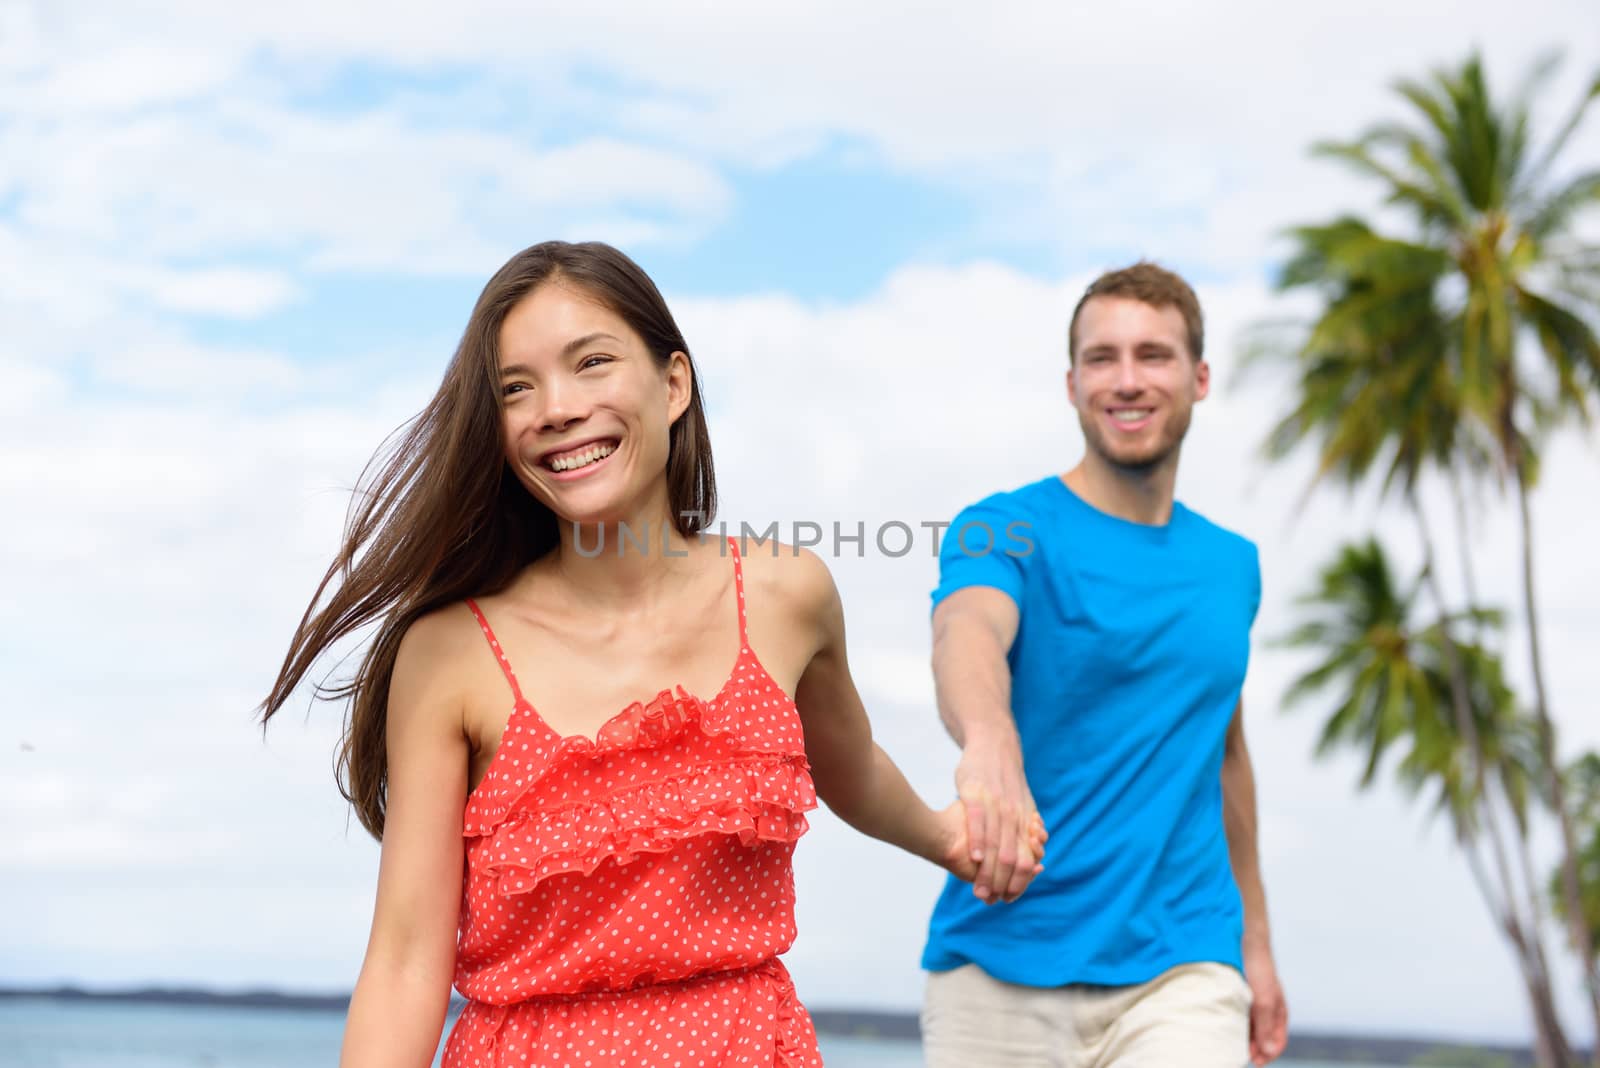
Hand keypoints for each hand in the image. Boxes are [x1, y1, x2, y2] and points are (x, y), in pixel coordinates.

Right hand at [953, 738, 1043, 903]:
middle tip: (989, 900)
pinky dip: (977, 842)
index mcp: (1026, 821)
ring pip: (996, 844)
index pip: (1027, 859)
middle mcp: (1015, 815)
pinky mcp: (977, 793)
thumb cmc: (1006, 781)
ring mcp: (996, 804)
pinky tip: (973, 858)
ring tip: (978, 890)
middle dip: (1001, 883)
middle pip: (1012, 856)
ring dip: (987, 872)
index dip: (1019, 882)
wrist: (994, 744)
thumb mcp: (1025, 806)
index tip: (1007, 899)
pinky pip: (978, 822)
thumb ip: (1029, 832)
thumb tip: (1038, 861)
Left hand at [1243, 939, 1286, 1064]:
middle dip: (1255, 1049)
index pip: (1277, 1041)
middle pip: (1264, 1037)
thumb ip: (1266, 1025)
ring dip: (1245, 1039)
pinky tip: (1226, 1028)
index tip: (1254, 1061)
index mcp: (1279, 1011)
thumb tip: (1270, 1050)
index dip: (1268, 1054)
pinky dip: (1237, 1025)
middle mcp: (1269, 1009)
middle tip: (1240, 1057)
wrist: (1246, 941)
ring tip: (1231, 1047)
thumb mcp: (1263, 999)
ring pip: (1252, 1028)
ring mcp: (1256, 1002)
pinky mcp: (1243, 995)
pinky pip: (1242, 1016)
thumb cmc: (1258, 969)